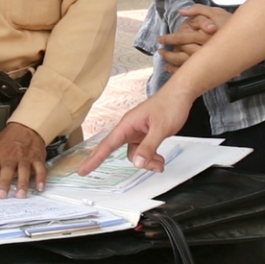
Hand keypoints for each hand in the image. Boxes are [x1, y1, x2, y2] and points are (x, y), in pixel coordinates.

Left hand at [0, 121, 48, 197]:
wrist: (26, 126)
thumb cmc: (8, 141)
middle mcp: (11, 157)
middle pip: (7, 171)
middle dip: (4, 183)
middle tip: (1, 195)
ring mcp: (25, 158)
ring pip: (24, 170)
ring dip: (22, 183)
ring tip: (20, 195)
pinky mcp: (37, 158)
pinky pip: (40, 169)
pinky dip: (41, 178)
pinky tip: (40, 187)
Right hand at [79, 88, 194, 175]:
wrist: (181, 94)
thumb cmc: (169, 104)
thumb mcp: (160, 128)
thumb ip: (148, 147)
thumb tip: (137, 162)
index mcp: (127, 124)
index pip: (106, 144)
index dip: (94, 159)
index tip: (83, 170)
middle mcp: (130, 128)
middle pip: (121, 151)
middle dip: (132, 161)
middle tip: (131, 168)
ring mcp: (138, 131)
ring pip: (135, 153)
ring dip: (147, 161)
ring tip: (161, 162)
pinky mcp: (146, 134)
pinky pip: (144, 151)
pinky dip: (151, 157)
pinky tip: (160, 159)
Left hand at [157, 5, 229, 70]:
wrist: (247, 38)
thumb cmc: (229, 22)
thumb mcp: (215, 11)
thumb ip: (197, 10)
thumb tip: (181, 11)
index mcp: (204, 36)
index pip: (181, 38)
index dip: (169, 39)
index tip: (160, 40)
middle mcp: (206, 49)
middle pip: (182, 55)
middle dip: (169, 55)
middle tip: (160, 52)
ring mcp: (209, 60)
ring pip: (187, 66)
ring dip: (173, 65)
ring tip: (165, 63)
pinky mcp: (212, 66)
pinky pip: (195, 73)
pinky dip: (183, 72)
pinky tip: (176, 70)